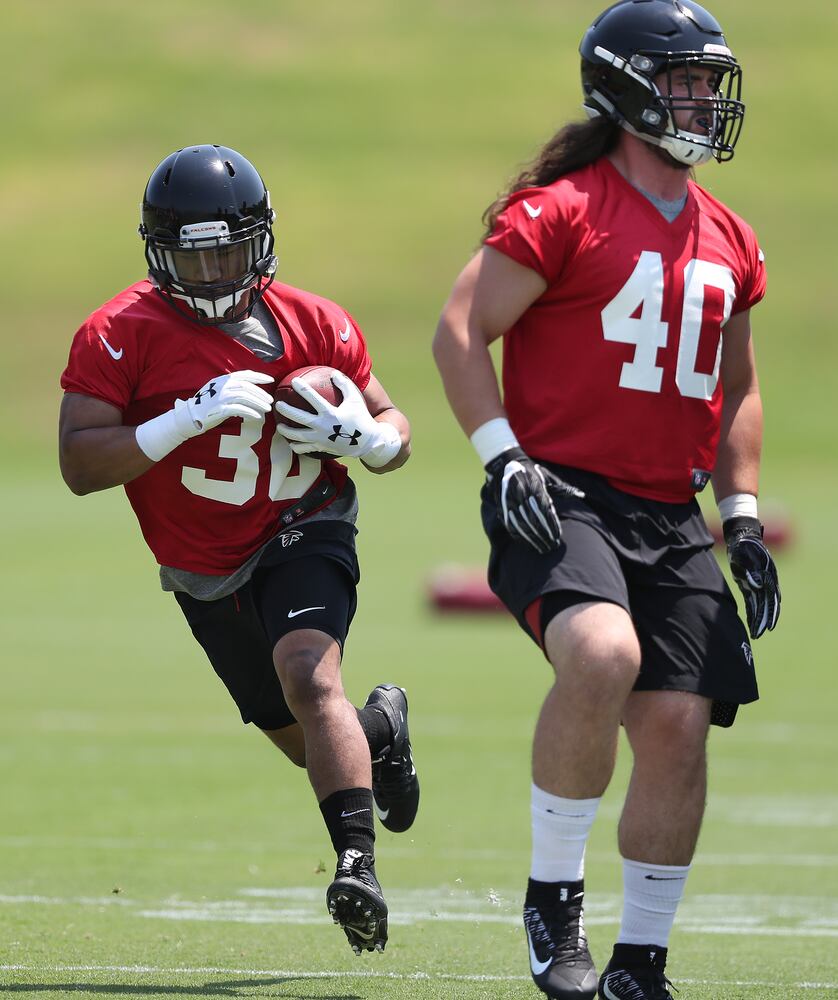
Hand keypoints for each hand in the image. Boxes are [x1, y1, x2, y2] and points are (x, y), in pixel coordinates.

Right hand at [179, 370, 274, 432]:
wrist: (190, 415)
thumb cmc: (207, 403)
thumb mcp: (218, 390)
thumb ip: (232, 387)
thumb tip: (251, 390)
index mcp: (223, 379)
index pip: (245, 374)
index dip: (259, 376)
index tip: (270, 380)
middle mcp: (222, 386)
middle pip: (247, 386)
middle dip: (261, 393)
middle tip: (271, 400)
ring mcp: (220, 397)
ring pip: (244, 397)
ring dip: (258, 403)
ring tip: (267, 409)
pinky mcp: (219, 409)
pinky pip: (238, 409)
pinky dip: (249, 412)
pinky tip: (257, 416)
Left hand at [275, 370, 399, 464]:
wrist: (367, 442)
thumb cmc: (361, 418)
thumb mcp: (355, 399)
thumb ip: (345, 385)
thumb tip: (334, 373)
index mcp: (330, 413)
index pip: (313, 398)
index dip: (302, 389)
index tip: (293, 381)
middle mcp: (323, 426)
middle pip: (299, 418)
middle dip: (286, 410)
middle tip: (278, 405)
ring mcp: (320, 439)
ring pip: (298, 436)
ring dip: (286, 431)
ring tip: (279, 426)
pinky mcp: (321, 448)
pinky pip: (305, 449)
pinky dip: (297, 446)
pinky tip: (291, 443)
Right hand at [485, 447, 583, 552]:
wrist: (506, 465)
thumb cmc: (532, 473)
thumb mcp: (548, 476)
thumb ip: (563, 488)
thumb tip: (581, 495)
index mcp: (534, 487)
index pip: (544, 511)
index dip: (551, 525)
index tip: (558, 536)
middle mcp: (522, 495)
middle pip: (534, 521)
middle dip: (544, 536)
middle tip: (552, 546)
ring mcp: (510, 502)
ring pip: (522, 526)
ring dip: (533, 539)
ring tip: (543, 548)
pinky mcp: (503, 508)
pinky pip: (511, 526)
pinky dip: (520, 537)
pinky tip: (528, 544)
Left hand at [724, 516, 780, 638]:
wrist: (742, 537)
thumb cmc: (743, 546)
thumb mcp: (744, 556)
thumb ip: (750, 571)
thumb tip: (757, 586)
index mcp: (768, 576)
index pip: (770, 599)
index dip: (770, 613)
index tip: (768, 626)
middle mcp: (766, 582)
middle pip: (767, 605)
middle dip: (764, 621)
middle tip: (760, 635)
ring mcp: (759, 584)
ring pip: (760, 606)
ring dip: (758, 619)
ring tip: (756, 634)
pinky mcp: (749, 585)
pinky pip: (752, 601)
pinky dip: (752, 612)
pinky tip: (751, 623)